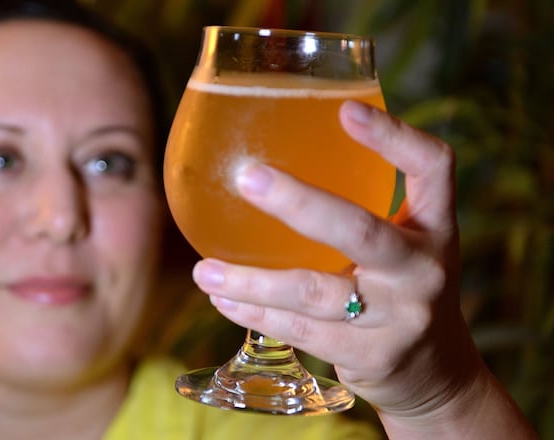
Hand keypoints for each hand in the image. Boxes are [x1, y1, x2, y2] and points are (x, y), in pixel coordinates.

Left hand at [192, 101, 533, 436]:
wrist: (434, 371)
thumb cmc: (400, 287)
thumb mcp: (403, 242)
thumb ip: (359, 207)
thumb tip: (270, 158)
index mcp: (436, 226)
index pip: (432, 167)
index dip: (394, 136)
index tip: (345, 110)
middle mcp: (423, 269)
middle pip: (359, 231)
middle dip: (298, 203)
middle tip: (246, 178)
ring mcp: (399, 317)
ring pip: (313, 292)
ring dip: (251, 281)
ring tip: (204, 270)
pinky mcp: (371, 355)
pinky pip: (300, 331)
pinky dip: (256, 314)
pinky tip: (222, 299)